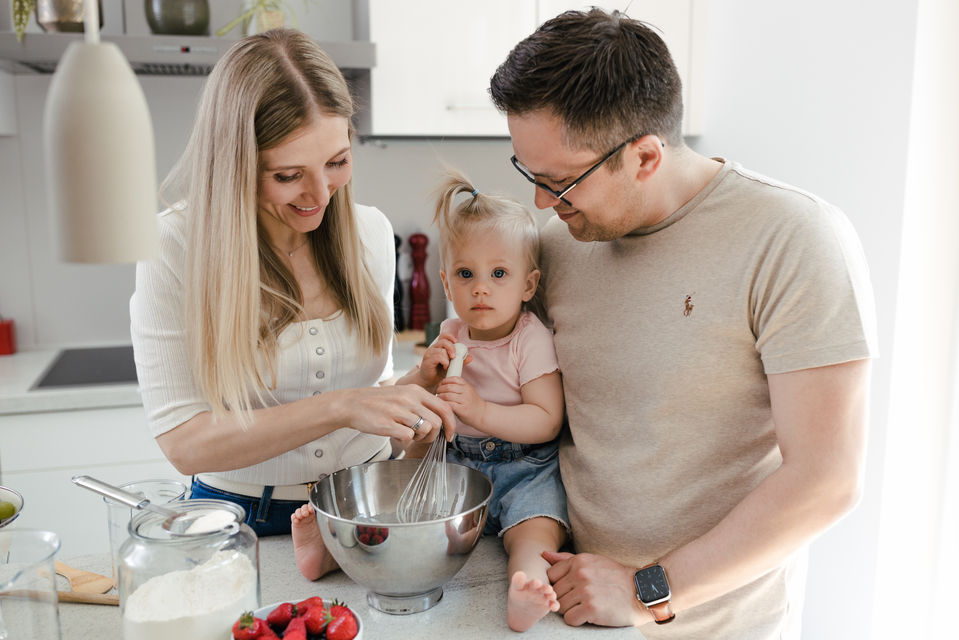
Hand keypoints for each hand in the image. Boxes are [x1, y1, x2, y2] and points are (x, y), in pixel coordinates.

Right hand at [338, 384, 455, 443]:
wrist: (352, 404)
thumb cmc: (378, 402)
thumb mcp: (402, 394)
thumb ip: (421, 403)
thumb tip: (441, 419)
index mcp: (415, 391)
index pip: (444, 407)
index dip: (451, 423)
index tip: (449, 435)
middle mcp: (409, 399)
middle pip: (437, 422)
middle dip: (433, 435)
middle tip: (422, 438)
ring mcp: (398, 411)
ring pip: (425, 429)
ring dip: (420, 438)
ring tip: (409, 435)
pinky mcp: (387, 424)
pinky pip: (408, 437)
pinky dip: (406, 440)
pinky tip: (397, 436)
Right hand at [415, 334, 471, 388]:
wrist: (430, 381)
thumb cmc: (439, 372)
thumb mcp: (452, 365)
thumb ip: (460, 361)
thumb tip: (470, 357)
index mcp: (438, 347)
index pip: (443, 336)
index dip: (450, 336)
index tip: (456, 342)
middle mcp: (433, 349)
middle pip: (443, 341)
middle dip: (451, 348)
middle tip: (454, 356)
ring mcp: (429, 354)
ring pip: (441, 350)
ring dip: (448, 358)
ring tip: (448, 365)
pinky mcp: (427, 360)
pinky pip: (438, 357)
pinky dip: (445, 361)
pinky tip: (445, 366)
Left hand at [436, 376, 485, 430]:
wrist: (483, 414)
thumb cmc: (472, 403)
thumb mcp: (467, 391)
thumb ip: (458, 387)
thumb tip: (442, 384)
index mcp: (467, 385)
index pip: (453, 379)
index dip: (444, 381)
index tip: (440, 385)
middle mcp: (466, 391)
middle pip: (448, 387)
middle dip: (439, 389)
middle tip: (436, 393)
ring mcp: (465, 400)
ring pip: (447, 395)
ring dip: (440, 397)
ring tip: (438, 400)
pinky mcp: (463, 409)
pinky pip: (450, 405)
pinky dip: (444, 404)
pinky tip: (442, 406)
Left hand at [543, 551, 647, 627]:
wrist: (642, 591)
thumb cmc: (616, 577)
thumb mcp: (593, 561)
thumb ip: (566, 559)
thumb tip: (543, 554)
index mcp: (578, 561)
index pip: (551, 576)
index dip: (560, 585)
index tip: (573, 589)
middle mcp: (580, 574)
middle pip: (555, 593)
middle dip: (566, 599)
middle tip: (582, 600)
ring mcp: (585, 591)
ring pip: (560, 607)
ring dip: (572, 610)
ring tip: (588, 606)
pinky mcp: (591, 608)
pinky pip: (570, 619)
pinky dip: (578, 620)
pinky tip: (590, 615)